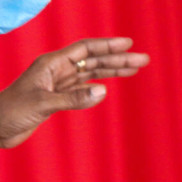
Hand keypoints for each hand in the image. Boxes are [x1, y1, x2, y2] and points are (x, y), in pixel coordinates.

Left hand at [0, 37, 149, 147]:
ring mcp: (59, 84)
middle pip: (93, 60)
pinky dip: (100, 86)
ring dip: (113, 71)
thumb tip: (104, 91)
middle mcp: (57, 70)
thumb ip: (74, 98)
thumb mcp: (43, 104)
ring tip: (135, 68)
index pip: (85, 49)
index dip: (107, 45)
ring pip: (92, 73)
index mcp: (51, 64)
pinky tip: (112, 85)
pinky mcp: (59, 97)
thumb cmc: (10, 111)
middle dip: (118, 59)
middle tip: (142, 59)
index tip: (128, 43)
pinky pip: (85, 88)